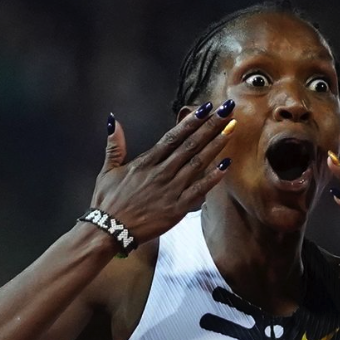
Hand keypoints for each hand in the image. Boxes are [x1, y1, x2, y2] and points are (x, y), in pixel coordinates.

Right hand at [91, 100, 236, 245]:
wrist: (109, 231)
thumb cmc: (108, 202)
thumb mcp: (107, 171)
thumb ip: (114, 146)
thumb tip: (113, 121)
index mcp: (146, 162)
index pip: (173, 136)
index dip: (191, 121)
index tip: (207, 108)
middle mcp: (161, 172)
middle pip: (191, 145)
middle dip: (210, 126)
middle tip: (227, 110)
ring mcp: (171, 190)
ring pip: (198, 163)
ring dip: (216, 145)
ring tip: (231, 129)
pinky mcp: (177, 208)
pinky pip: (199, 190)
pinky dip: (213, 177)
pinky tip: (226, 164)